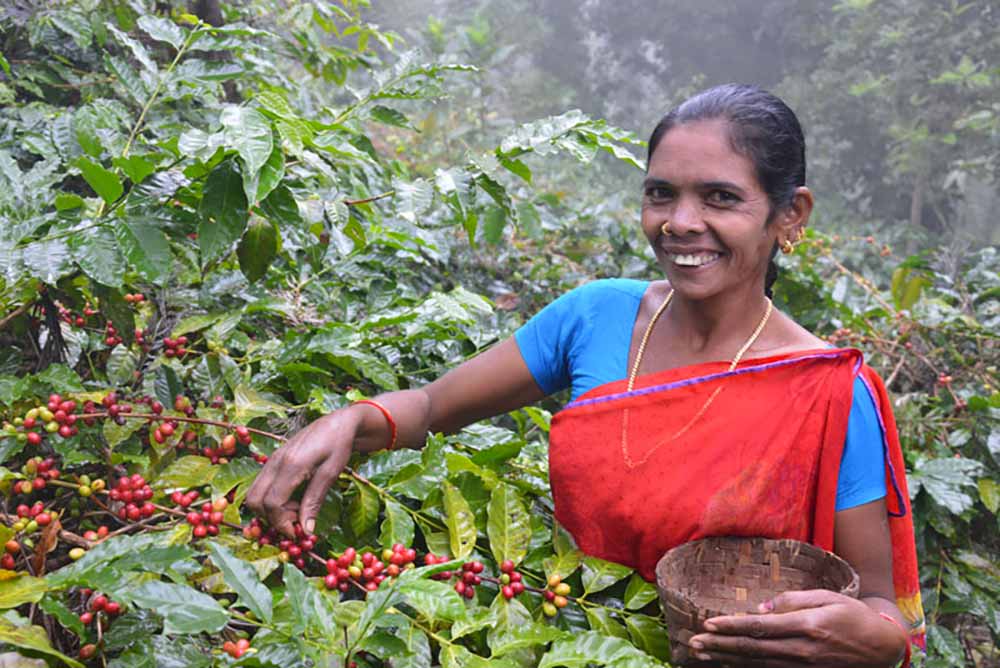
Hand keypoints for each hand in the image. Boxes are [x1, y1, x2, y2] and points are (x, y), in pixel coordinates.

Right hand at [245, 409, 359, 537]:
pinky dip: (270, 499)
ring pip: (254, 494)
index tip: (298, 533)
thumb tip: (306, 531)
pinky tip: (292, 499)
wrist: (337, 422)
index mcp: (291, 465)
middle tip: (296, 522)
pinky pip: (261, 486)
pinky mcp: (273, 461)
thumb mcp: (331, 473)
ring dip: (270, 510)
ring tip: (296, 510)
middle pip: (255, 500)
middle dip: (271, 518)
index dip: (282, 523)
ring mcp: (271, 460)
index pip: (272, 503)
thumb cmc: (338, 445)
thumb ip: (314, 501)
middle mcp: (275, 462)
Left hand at [687, 590, 905, 667]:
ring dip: (727, 658)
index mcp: (806, 626)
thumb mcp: (826, 597)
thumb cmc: (854, 616)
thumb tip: (760, 609)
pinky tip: (730, 664)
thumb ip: (792, 600)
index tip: (708, 623)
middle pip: (752, 649)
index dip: (731, 626)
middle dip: (720, 645)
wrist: (884, 649)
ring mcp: (804, 666)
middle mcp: (802, 650)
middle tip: (694, 642)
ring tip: (703, 654)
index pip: (760, 627)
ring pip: (757, 664)